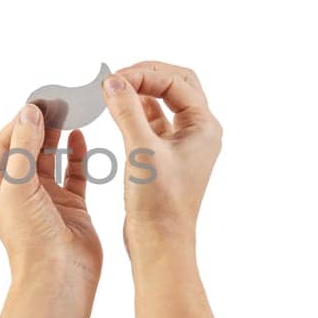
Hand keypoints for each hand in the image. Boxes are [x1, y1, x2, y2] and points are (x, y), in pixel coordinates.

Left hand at [0, 104, 100, 279]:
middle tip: (57, 102)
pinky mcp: (71, 205)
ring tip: (70, 113)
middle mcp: (19, 191)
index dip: (20, 121)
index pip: (4, 143)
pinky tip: (81, 137)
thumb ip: (25, 146)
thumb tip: (29, 111)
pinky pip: (74, 173)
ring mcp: (46, 197)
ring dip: (59, 137)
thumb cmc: (30, 236)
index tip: (37, 102)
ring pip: (52, 158)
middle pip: (29, 147)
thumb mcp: (20, 184)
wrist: (59, 274)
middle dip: (41, 125)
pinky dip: (78, 155)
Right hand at [100, 61, 221, 258]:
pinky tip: (117, 109)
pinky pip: (153, 121)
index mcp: (204, 127)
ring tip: (114, 89)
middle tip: (119, 77)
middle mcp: (198, 132)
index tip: (115, 80)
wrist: (160, 243)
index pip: (176, 82)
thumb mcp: (141, 150)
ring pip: (165, 102)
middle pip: (177, 85)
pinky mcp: (166, 156)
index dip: (144, 75)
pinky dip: (136, 110)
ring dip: (141, 91)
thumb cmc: (159, 203)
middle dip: (148, 75)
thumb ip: (127, 111)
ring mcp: (183, 144)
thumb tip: (113, 82)